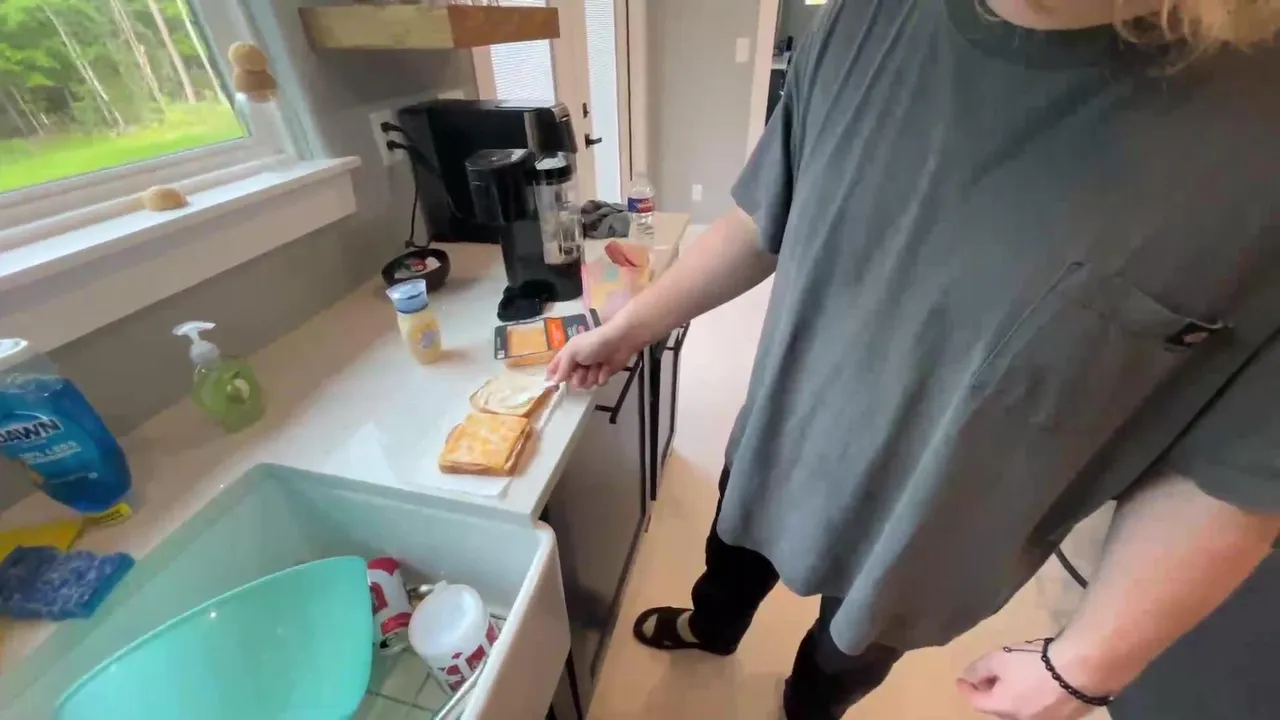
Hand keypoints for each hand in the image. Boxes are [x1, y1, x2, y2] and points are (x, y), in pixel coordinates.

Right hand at [546, 318, 646, 389]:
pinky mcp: (603, 374)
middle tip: (583, 370)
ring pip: (585, 384)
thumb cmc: (593, 344)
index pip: (555, 369)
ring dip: (591, 377)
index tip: (554, 388)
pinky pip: (598, 384)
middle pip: (571, 380)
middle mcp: (578, 363)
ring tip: (597, 366)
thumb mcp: (572, 352)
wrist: (619, 342)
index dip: (553, 379)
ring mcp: (591, 369)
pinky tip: (606, 369)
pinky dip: (602, 377)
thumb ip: (562, 367)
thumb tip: (554, 381)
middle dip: (578, 378)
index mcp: (568, 355)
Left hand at [957, 643, 1105, 719]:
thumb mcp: (999, 659)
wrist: (1080, 670)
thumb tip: (969, 675)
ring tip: (1010, 680)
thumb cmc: (1034, 664)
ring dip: (1011, 697)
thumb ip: (979, 669)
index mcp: (1003, 708)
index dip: (966, 689)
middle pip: (998, 709)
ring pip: (1019, 711)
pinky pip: (1040, 708)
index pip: (976, 702)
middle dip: (990, 695)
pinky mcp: (1065, 717)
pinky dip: (1031, 698)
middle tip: (986, 680)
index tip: (960, 681)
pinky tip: (1036, 685)